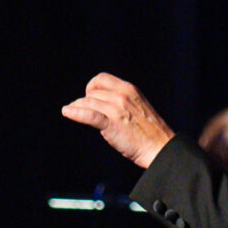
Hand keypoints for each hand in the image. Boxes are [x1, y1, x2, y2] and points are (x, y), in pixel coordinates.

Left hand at [61, 74, 175, 168]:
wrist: (160, 148)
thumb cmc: (149, 131)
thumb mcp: (137, 107)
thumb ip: (121, 101)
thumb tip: (99, 102)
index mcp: (129, 89)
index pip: (101, 79)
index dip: (92, 87)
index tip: (89, 96)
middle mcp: (122, 96)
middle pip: (92, 93)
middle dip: (84, 101)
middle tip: (83, 110)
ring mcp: (116, 110)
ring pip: (87, 103)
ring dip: (78, 108)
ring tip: (72, 112)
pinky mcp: (112, 125)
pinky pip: (89, 115)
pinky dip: (76, 113)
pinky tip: (67, 112)